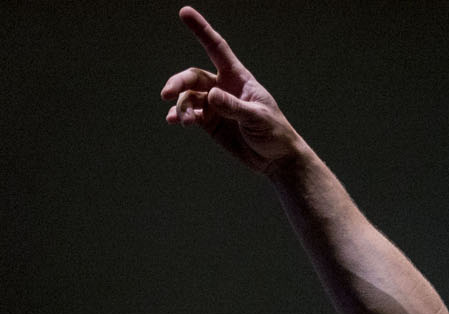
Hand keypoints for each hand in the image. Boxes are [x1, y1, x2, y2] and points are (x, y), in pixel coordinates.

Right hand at [161, 6, 300, 174]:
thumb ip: (234, 106)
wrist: (276, 158)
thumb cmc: (274, 132)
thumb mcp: (258, 118)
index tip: (184, 12)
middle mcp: (223, 87)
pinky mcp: (210, 122)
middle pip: (194, 77)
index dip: (201, 30)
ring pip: (188, 96)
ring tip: (183, 120)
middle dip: (179, 82)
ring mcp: (214, 104)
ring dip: (181, 106)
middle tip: (167, 94)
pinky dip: (180, 116)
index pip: (217, 48)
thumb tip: (211, 95)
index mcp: (238, 78)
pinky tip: (175, 121)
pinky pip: (189, 114)